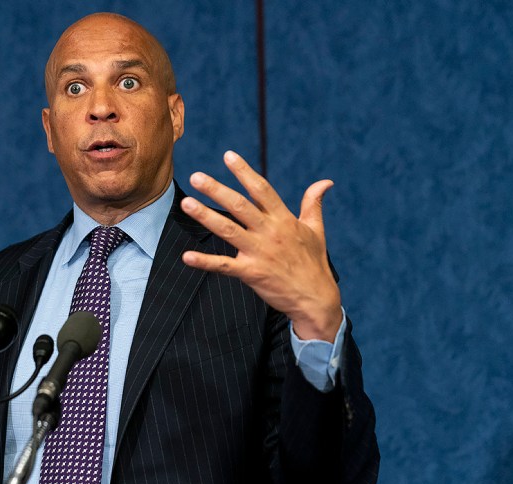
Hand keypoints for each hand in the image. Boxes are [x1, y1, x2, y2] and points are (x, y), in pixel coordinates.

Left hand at [181, 150, 342, 341]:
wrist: (316, 299)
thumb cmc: (314, 262)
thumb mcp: (316, 230)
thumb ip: (313, 203)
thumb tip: (326, 181)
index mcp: (284, 220)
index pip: (262, 190)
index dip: (244, 172)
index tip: (228, 155)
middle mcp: (270, 233)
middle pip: (240, 206)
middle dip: (217, 190)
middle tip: (196, 177)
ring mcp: (260, 253)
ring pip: (228, 231)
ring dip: (206, 216)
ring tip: (186, 203)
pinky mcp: (252, 274)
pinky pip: (224, 266)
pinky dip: (205, 262)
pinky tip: (187, 256)